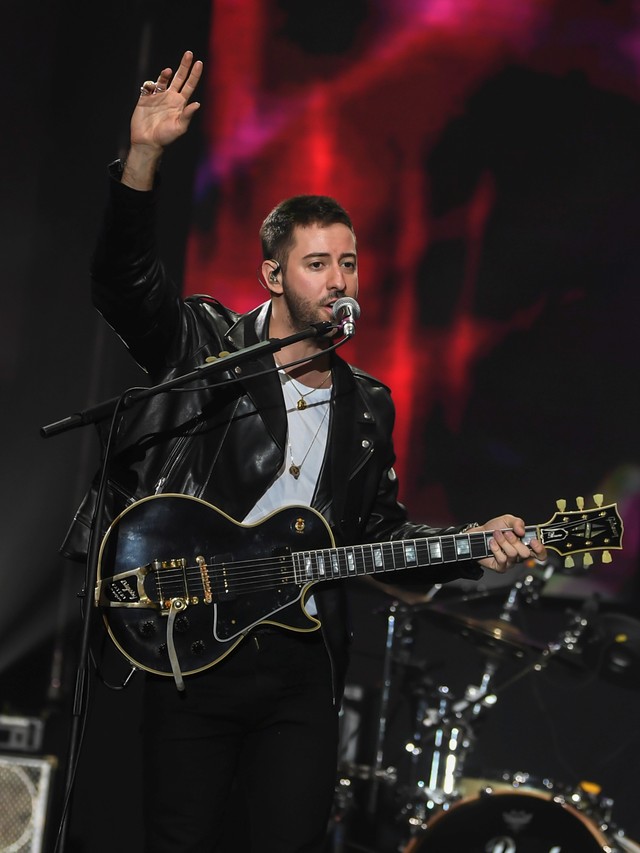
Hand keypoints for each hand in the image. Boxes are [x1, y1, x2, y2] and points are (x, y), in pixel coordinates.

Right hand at [123, 50, 202, 189]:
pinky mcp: (146, 98)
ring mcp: (158, 97)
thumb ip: (187, 115)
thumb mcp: (179, 128)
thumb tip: (197, 104)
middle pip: (179, 78)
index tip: (199, 62)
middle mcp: (170, 98)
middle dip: (184, 65)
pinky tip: (150, 88)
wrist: (147, 141)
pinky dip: (150, 83)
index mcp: (180, 104)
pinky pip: (148, 86)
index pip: (189, 85)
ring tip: (167, 72)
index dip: (194, 74)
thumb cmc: (165, 137)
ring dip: (165, 73)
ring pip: (163, 79)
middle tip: (189, 53)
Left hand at [473, 514, 546, 573]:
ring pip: (512, 554)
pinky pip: (502, 559)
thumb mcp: (507, 520)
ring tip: (496, 535)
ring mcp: (510, 562)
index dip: (539, 549)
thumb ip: (517, 522)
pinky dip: (495, 548)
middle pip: (525, 553)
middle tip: (506, 533)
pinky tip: (492, 543)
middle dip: (514, 541)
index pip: (540, 553)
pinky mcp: (500, 567)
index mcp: (525, 544)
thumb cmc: (494, 528)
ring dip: (502, 542)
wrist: (478, 534)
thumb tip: (522, 530)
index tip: (532, 540)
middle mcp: (519, 555)